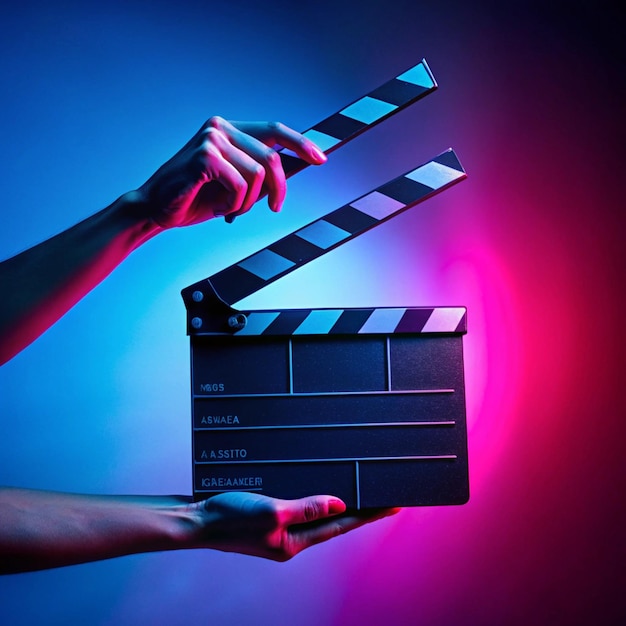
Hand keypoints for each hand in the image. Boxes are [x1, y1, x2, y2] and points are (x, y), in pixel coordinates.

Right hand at [136, 117, 326, 227]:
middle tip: (274, 207)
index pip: (273, 129)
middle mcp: (220, 128)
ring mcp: (211, 140)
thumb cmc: (195, 197)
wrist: (155, 209)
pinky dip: (234, 205)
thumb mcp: (235, 184)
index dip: (300, 143)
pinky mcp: (204, 157)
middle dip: (279, 188)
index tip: (321, 158)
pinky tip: (219, 208)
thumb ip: (260, 173)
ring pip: (257, 175)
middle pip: (272, 157)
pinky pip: (240, 186)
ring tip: (229, 208)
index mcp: (228, 130)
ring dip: (247, 202)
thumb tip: (297, 168)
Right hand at [187, 492, 398, 561]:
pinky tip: (320, 489)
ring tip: (361, 493)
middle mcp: (290, 539)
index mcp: (294, 543)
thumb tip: (340, 505)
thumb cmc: (229, 518)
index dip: (370, 515)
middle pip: (333, 522)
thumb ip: (306, 508)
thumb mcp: (271, 511)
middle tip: (386, 497)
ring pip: (317, 515)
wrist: (196, 519)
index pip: (341, 526)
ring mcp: (279, 529)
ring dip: (339, 504)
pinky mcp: (268, 517)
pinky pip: (300, 508)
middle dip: (361, 510)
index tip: (395, 505)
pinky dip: (315, 500)